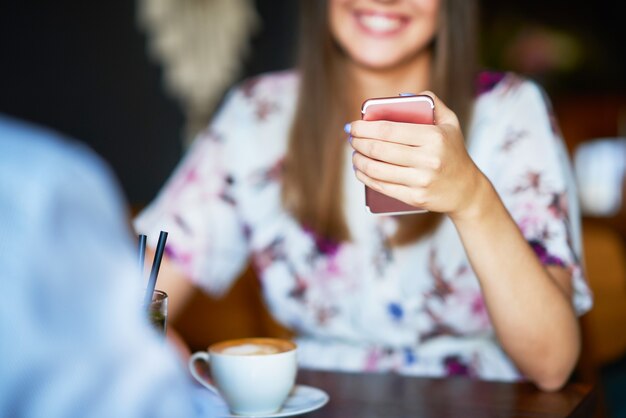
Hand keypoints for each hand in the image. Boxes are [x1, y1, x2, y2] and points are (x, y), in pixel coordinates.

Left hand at [348, 91, 487, 219]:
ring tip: (354, 155)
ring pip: (377, 170)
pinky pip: (383, 187)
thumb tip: (400, 97)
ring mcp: (422, 181)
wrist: (466, 189)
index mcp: (434, 137)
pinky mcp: (416, 198)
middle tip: (351, 139)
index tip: (353, 125)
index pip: (389, 130)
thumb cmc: (452, 151)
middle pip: (380, 150)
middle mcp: (429, 159)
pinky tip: (360, 170)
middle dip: (358, 143)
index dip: (365, 128)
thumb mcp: (450, 122)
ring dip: (358, 161)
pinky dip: (366, 178)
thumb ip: (431, 102)